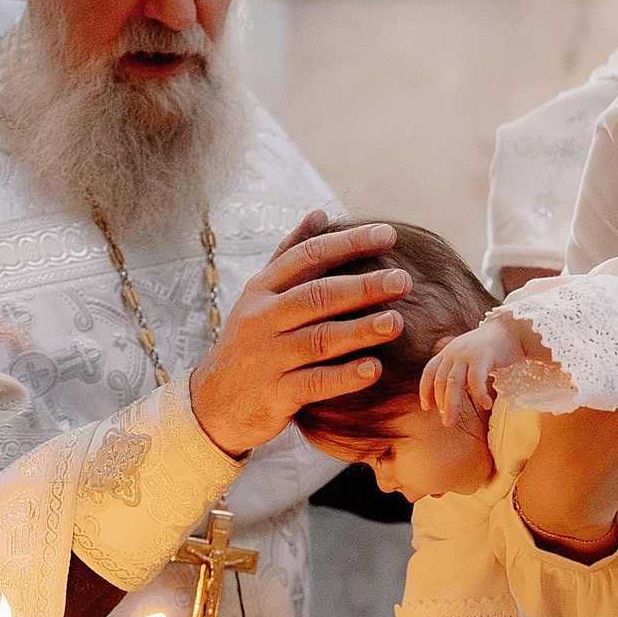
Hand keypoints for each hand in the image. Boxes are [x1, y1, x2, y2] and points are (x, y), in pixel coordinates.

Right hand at [188, 214, 410, 458]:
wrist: (215, 404)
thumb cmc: (250, 344)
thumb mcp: (260, 296)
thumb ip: (289, 257)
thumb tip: (320, 212)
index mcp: (262, 289)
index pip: (307, 256)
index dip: (348, 243)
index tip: (388, 235)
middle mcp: (262, 319)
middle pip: (316, 296)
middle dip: (362, 286)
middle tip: (403, 280)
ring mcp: (267, 358)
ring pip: (318, 339)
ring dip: (359, 330)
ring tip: (397, 322)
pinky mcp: (275, 395)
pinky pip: (314, 384)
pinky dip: (344, 376)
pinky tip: (374, 369)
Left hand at [422, 322, 516, 427]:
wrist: (512, 330)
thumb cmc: (491, 348)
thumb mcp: (468, 356)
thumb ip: (457, 369)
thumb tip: (449, 393)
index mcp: (448, 352)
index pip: (429, 371)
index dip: (425, 390)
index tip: (426, 406)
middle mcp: (454, 352)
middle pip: (440, 381)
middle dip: (440, 403)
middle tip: (445, 421)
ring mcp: (467, 353)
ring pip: (453, 383)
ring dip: (451, 404)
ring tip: (452, 420)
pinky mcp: (482, 356)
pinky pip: (476, 380)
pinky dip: (479, 394)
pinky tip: (486, 405)